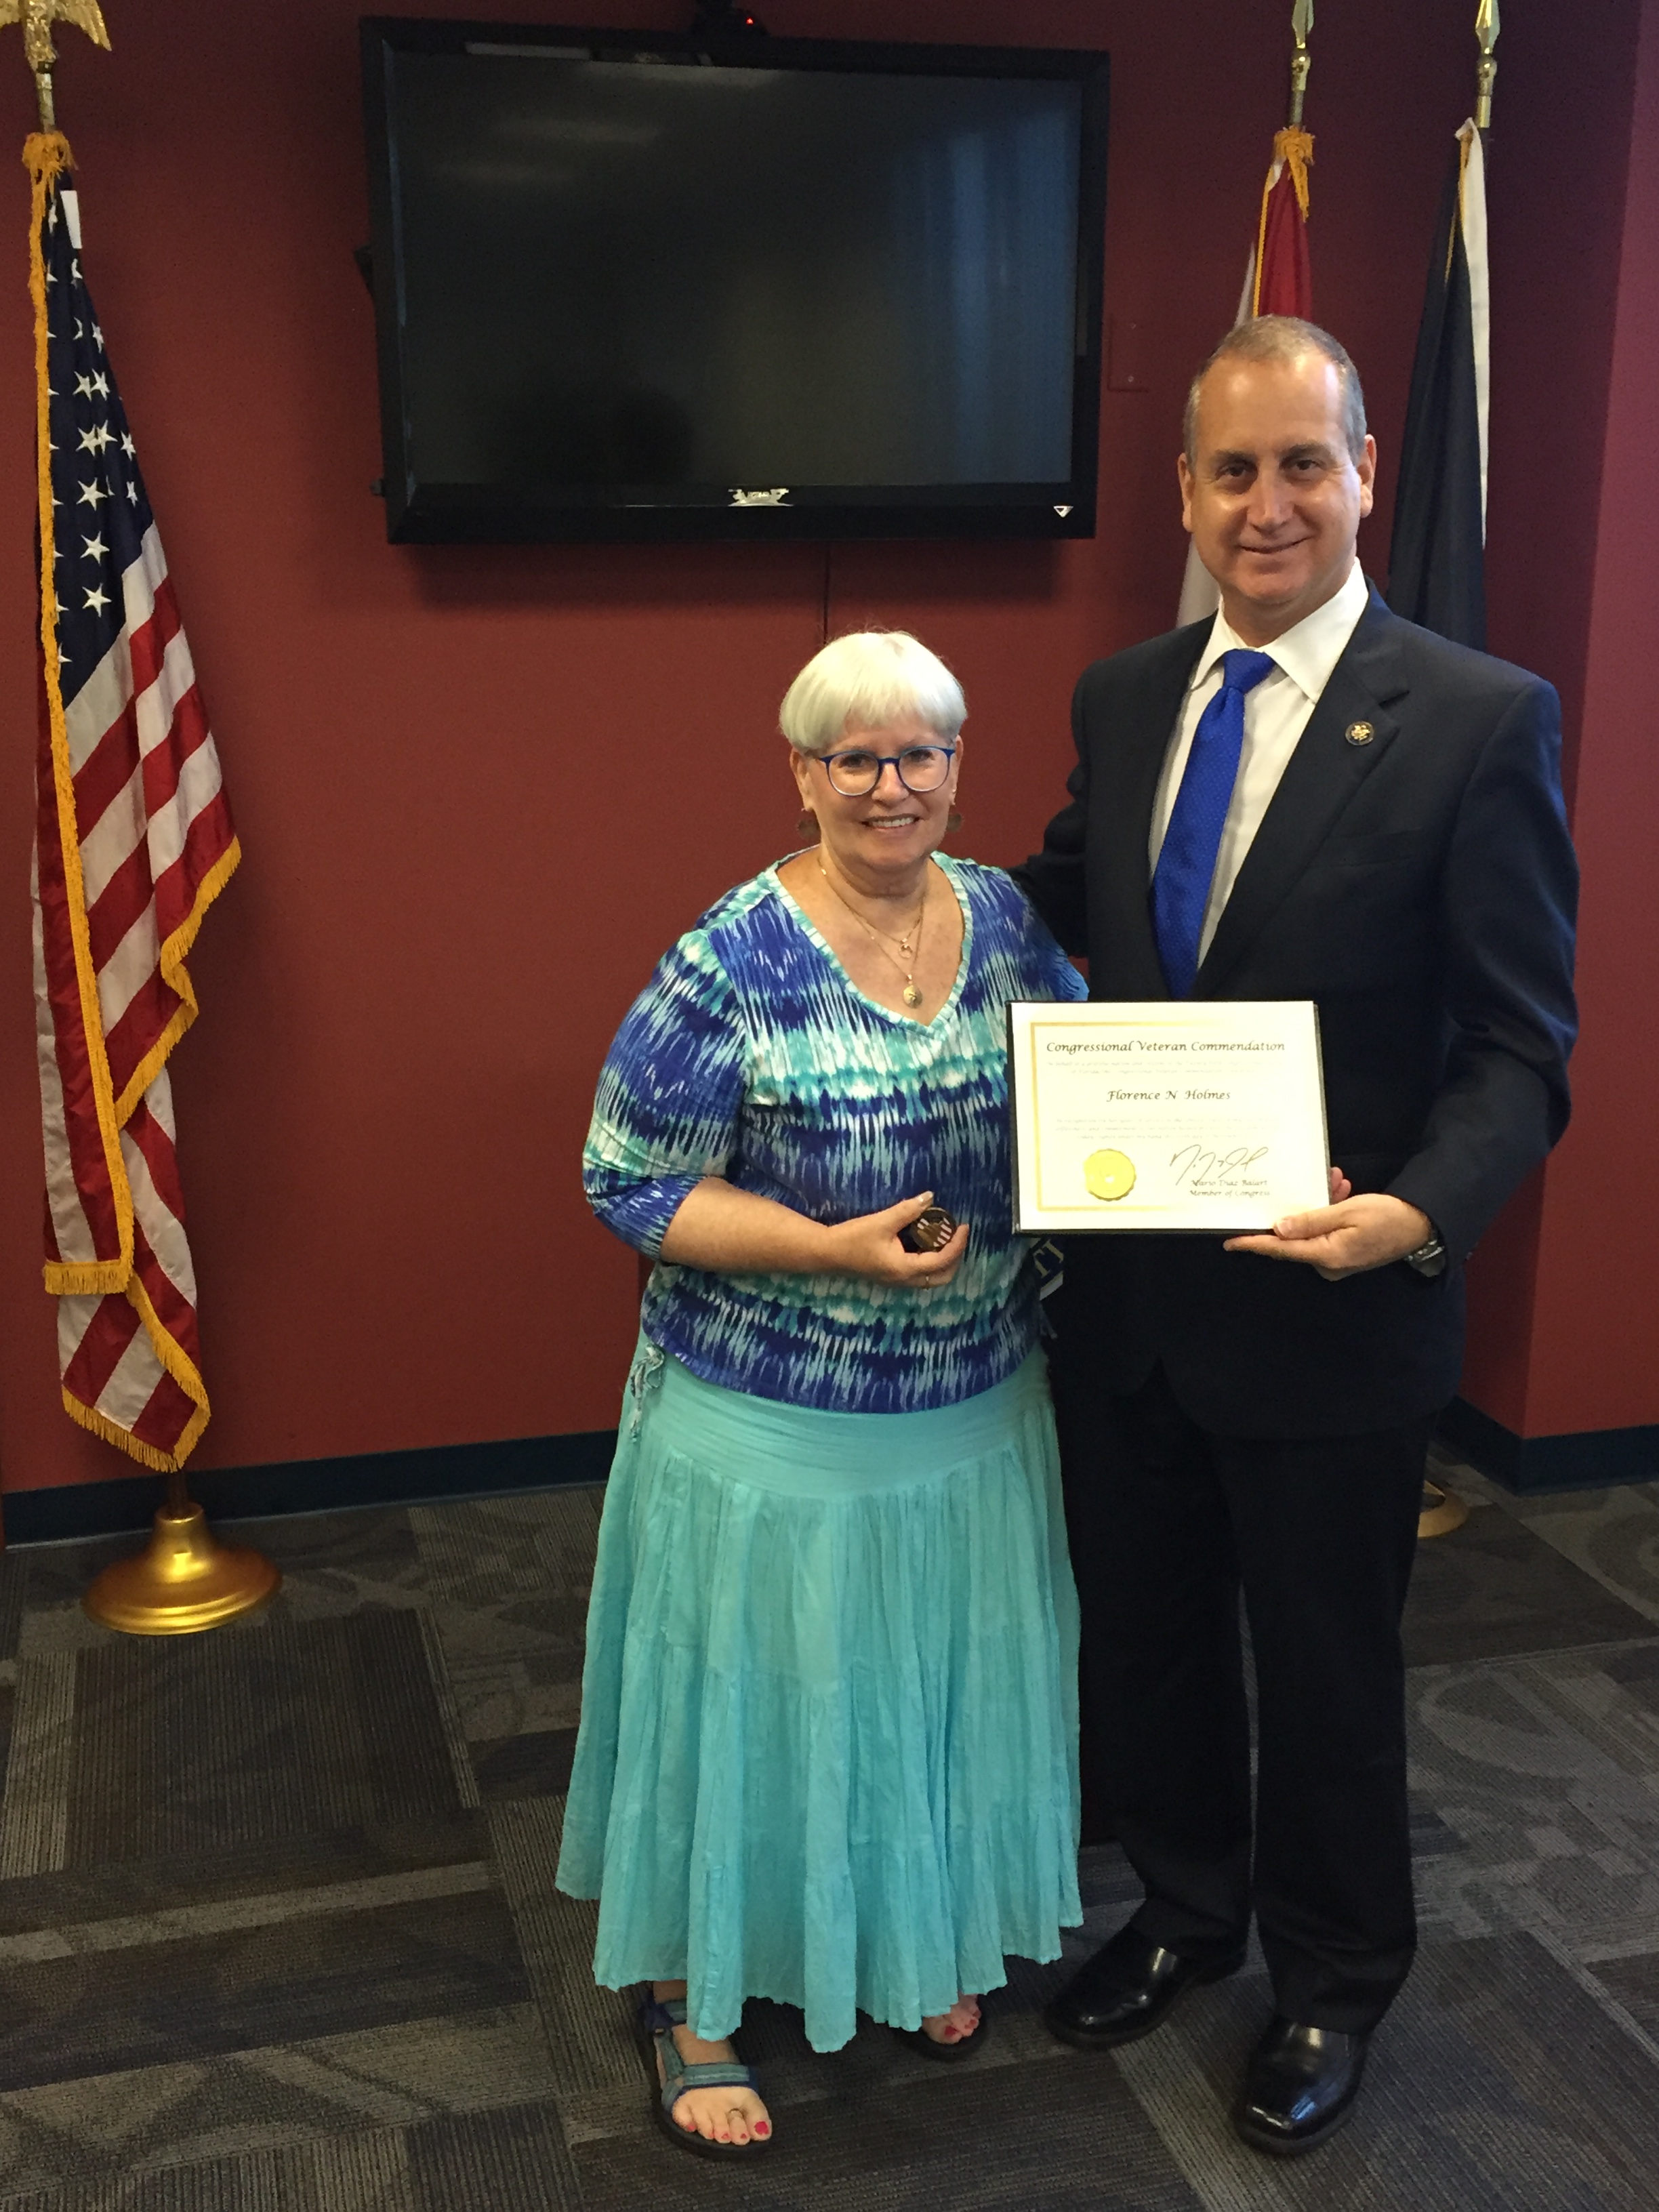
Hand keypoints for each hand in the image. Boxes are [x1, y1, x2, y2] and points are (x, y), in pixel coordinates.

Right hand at [826, 1192, 968, 1287]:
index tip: (964, 1226)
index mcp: (906, 1269)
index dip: (957, 1244)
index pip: (942, 1260)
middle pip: (942, 1276)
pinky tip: (927, 1242)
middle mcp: (905, 1280)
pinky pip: (921, 1273)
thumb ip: (908, 1210)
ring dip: (944, 1260)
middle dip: (955, 1258)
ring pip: (932, 1277)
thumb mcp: (882, 1221)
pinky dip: (931, 1261)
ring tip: (946, 1238)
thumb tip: (930, 1197)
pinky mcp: (891, 1275)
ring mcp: (898, 1280)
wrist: (827, 1253)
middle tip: (958, 1235)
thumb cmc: (853, 1238)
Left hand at [1223, 1187, 1429, 1280]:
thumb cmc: (1388, 1217)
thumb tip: (1278, 1228)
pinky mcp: (1345, 1251)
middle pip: (1297, 1236)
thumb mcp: (1347, 1212)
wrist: (1423, 1225)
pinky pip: (1327, 1230)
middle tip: (1324, 1181)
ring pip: (1314, 1228)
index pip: (1281, 1249)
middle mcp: (1328, 1263)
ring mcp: (1337, 1260)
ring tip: (1337, 1180)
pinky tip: (1340, 1189)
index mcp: (1326, 1256)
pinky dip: (1331, 1211)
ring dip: (1321, 1204)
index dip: (1255, 1243)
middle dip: (1302, 1206)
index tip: (1230, 1240)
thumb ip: (1310, 1220)